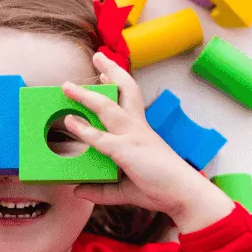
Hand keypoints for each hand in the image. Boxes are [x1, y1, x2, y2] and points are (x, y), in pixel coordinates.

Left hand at [62, 52, 235, 232]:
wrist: (184, 196)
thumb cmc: (160, 189)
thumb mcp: (123, 190)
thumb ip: (100, 190)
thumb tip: (77, 190)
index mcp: (141, 131)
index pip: (130, 99)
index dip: (119, 83)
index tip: (107, 71)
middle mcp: (138, 128)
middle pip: (125, 91)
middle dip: (111, 71)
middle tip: (97, 56)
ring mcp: (133, 137)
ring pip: (108, 108)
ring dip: (86, 95)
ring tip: (67, 86)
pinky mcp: (128, 151)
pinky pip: (102, 138)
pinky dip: (84, 129)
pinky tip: (69, 121)